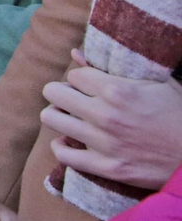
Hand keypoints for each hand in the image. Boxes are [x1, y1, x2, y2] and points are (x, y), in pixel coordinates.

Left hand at [41, 49, 181, 189]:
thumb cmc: (179, 114)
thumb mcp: (155, 82)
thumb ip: (111, 68)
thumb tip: (74, 53)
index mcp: (117, 91)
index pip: (73, 75)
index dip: (81, 80)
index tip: (89, 87)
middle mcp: (105, 115)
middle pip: (52, 93)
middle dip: (62, 93)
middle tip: (74, 100)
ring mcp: (104, 143)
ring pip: (50, 119)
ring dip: (59, 116)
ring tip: (71, 118)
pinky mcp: (107, 167)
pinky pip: (63, 155)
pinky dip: (62, 147)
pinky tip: (71, 141)